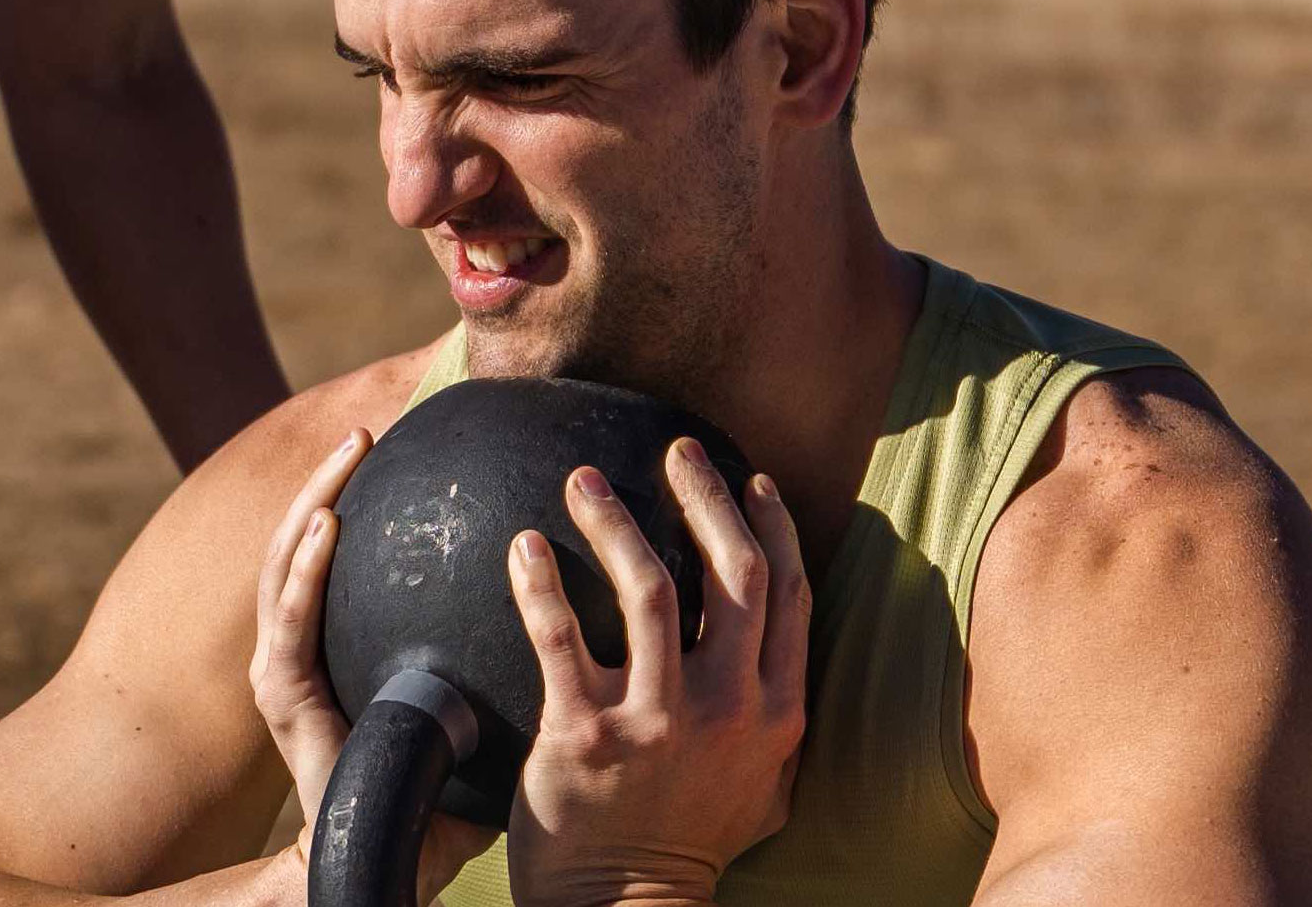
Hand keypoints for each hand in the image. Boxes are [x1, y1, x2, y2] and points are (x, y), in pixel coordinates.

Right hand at [250, 429, 495, 901]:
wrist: (388, 860)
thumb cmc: (440, 792)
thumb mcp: (483, 709)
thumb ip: (515, 662)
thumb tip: (600, 615)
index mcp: (351, 645)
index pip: (351, 562)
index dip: (363, 504)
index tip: (398, 449)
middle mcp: (313, 648)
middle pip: (310, 547)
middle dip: (330, 483)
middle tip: (366, 432)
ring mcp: (290, 672)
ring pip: (286, 569)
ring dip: (311, 504)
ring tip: (347, 456)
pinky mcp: (284, 700)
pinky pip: (289, 626)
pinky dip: (303, 573)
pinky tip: (327, 530)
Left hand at [505, 438, 811, 906]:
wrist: (626, 906)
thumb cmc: (692, 840)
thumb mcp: (768, 782)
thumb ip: (776, 712)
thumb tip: (781, 641)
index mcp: (776, 710)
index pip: (788, 592)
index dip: (772, 525)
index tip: (748, 478)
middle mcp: (726, 706)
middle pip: (732, 570)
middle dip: (704, 496)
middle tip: (674, 451)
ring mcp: (655, 720)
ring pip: (646, 586)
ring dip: (614, 520)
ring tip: (583, 480)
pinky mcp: (583, 733)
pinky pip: (559, 636)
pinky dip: (540, 582)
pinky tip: (523, 545)